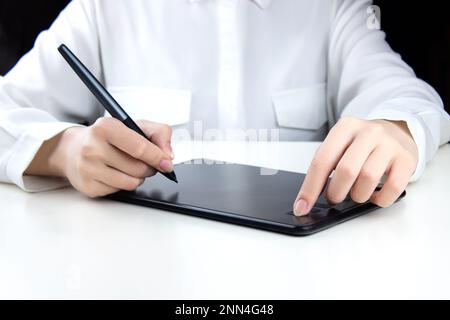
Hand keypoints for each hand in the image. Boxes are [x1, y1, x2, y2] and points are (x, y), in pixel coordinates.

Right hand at [26, 117, 173, 197]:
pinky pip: (119, 191)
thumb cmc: (108, 137)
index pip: (139, 147)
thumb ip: (159, 133)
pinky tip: (116, 173)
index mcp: (106, 127)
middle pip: (138, 168)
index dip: (158, 157)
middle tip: (147, 163)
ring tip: (131, 167)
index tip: (167, 163)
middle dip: (150, 168)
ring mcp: (88, 168)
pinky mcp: (89, 186)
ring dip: (138, 177)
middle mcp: (93, 147)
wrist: (74, 149)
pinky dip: (124, 184)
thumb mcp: (134, 125)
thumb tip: (168, 155)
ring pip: (131, 183)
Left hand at [293, 117, 418, 215]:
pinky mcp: (406, 159)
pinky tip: (374, 195)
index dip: (310, 188)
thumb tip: (306, 200)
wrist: (397, 131)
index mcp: (345, 127)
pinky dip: (379, 200)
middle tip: (334, 197)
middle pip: (346, 171)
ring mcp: (390, 145)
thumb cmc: (361, 144)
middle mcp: (369, 132)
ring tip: (355, 193)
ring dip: (357, 196)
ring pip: (368, 179)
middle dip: (335, 193)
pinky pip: (392, 188)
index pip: (322, 160)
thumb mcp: (340, 145)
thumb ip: (325, 165)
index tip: (302, 207)